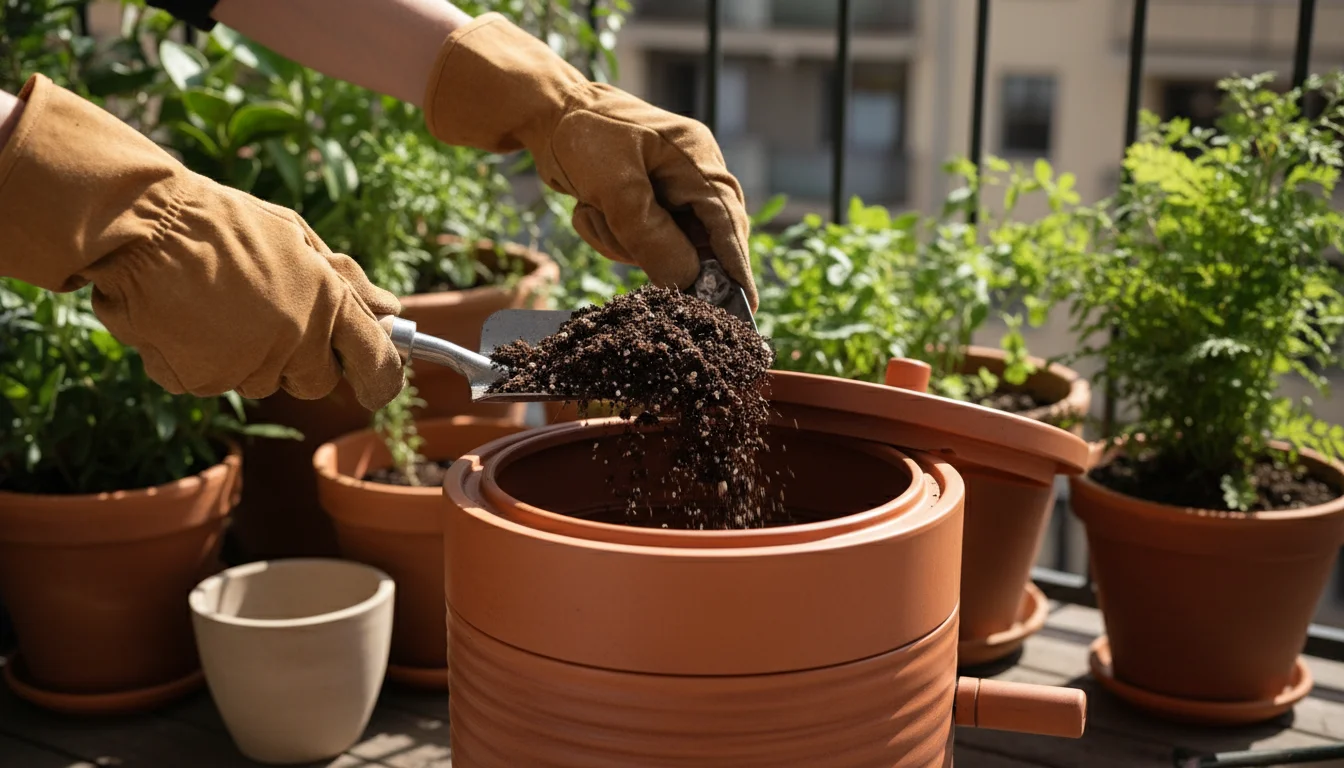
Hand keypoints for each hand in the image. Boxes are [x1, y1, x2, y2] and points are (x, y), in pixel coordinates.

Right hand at [0, 75, 404, 410]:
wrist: (144, 225)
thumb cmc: (223, 223)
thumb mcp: (295, 237)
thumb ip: (346, 281)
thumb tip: (389, 310)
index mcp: (327, 302)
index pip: (375, 361)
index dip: (381, 378)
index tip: (377, 386)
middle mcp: (295, 341)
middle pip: (315, 381)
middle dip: (302, 360)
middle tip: (269, 317)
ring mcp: (247, 365)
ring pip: (260, 380)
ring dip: (246, 355)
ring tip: (217, 304)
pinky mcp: (201, 380)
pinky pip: (212, 381)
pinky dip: (200, 359)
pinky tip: (186, 318)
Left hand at [422, 13, 758, 310]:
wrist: (546, 113)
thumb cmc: (584, 136)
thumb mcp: (614, 187)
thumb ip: (651, 235)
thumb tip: (686, 281)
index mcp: (696, 159)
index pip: (726, 220)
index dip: (735, 266)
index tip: (744, 307)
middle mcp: (693, 174)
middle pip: (700, 240)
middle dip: (660, 253)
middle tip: (634, 256)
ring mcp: (671, 190)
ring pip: (666, 247)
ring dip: (624, 242)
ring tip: (592, 211)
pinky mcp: (649, 203)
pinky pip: (642, 241)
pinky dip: (612, 235)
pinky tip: (589, 209)